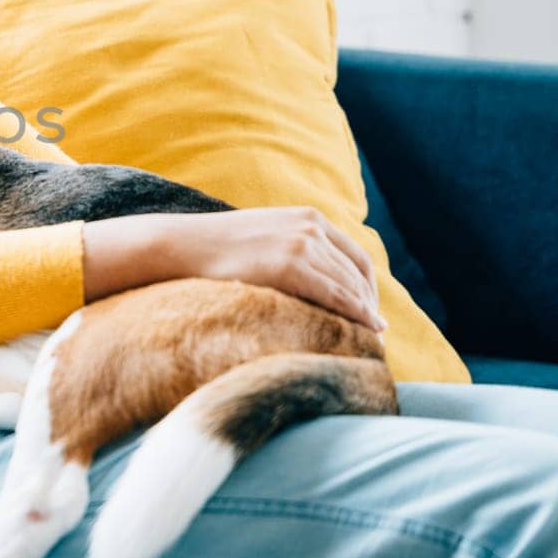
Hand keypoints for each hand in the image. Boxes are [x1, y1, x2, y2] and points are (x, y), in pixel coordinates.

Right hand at [161, 207, 385, 330]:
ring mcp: (301, 244)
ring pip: (350, 286)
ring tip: (370, 340)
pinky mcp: (290, 265)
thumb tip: (310, 279)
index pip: (355, 256)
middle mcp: (311, 226)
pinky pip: (336, 295)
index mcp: (308, 217)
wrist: (182, 245)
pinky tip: (364, 330)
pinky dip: (356, 314)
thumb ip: (292, 248)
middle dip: (369, 305)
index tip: (370, 312)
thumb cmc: (216, 249)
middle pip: (357, 273)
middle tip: (375, 334)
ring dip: (365, 314)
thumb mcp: (265, 236)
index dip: (368, 287)